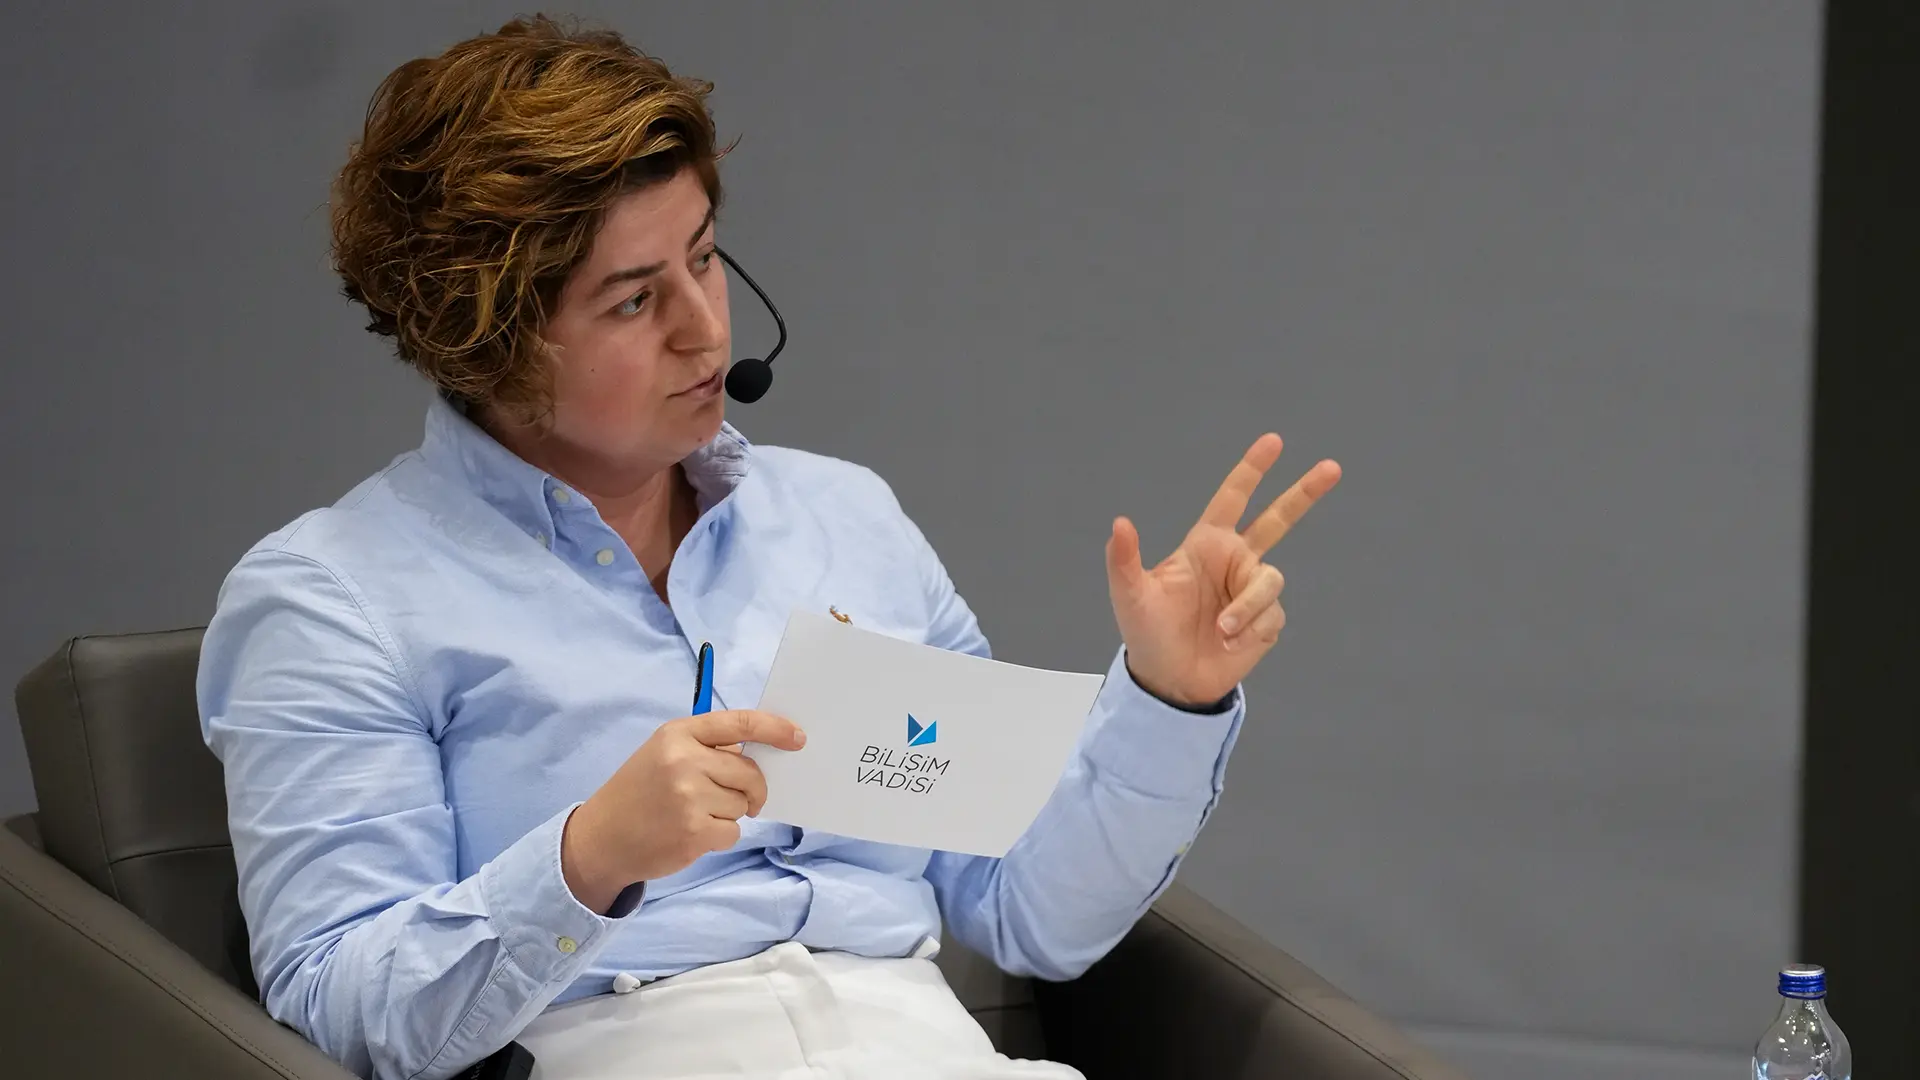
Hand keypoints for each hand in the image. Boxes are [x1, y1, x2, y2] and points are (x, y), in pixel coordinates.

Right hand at [561, 710, 805, 912]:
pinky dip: (720, 836)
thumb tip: (762, 753)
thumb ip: (707, 748)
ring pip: (743, 804)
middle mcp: (684, 760)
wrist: (601, 838)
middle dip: (752, 788)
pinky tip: (692, 834)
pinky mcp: (694, 832)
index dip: (774, 729)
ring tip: (695, 814)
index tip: (797, 738)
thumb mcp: (664, 753)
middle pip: (749, 772)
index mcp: (678, 733)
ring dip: (729, 814)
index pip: (739, 723)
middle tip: (739, 798)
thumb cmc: (639, 792)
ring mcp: (689, 797)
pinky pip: (733, 832)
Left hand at [1106, 434, 1340, 708]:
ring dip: (1248, 606)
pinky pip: (1272, 615)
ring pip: (1270, 581)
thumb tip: (1119, 522)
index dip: (1252, 469)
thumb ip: (1124, 559)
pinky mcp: (1267, 620)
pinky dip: (1251, 629)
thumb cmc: (1147, 633)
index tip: (1273, 441)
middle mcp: (1235, 561)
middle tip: (1333, 467)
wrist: (1171, 680)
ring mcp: (1252, 590)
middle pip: (1278, 519)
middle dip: (1304, 493)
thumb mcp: (1130, 595)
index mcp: (1206, 545)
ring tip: (1222, 630)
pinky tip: (1231, 643)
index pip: (1233, 499)